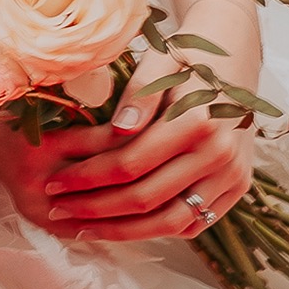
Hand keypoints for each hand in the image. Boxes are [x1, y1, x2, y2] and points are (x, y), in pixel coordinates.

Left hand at [0, 3, 259, 242]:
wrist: (234, 60)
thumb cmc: (185, 58)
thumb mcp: (160, 61)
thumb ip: (140, 93)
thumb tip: (119, 129)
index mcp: (197, 121)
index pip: (129, 162)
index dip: (87, 176)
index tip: (52, 181)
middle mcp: (219, 155)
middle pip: (145, 196)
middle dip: (94, 207)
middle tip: (56, 209)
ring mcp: (232, 176)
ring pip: (169, 221)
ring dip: (121, 230)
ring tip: (81, 227)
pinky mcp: (236, 189)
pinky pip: (192, 224)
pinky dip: (155, 231)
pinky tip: (121, 227)